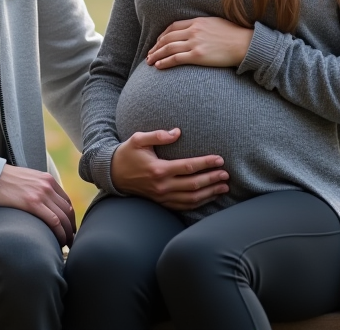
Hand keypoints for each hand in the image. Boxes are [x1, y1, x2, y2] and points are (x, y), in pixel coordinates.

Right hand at [0, 165, 75, 246]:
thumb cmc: (5, 181)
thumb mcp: (27, 179)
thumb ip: (38, 188)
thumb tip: (42, 205)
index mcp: (47, 179)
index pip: (66, 201)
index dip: (70, 217)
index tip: (69, 228)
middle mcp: (47, 185)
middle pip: (67, 210)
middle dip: (71, 227)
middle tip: (71, 239)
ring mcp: (41, 194)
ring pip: (63, 217)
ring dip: (67, 233)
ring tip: (66, 244)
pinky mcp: (32, 203)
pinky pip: (53, 221)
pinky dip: (59, 233)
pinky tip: (59, 241)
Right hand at [110, 129, 228, 210]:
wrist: (113, 174)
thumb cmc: (127, 154)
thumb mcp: (138, 140)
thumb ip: (158, 135)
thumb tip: (177, 132)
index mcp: (159, 169)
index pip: (188, 167)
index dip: (206, 163)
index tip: (219, 159)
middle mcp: (162, 186)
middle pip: (194, 184)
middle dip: (212, 179)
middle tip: (226, 174)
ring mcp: (162, 197)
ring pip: (191, 198)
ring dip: (209, 193)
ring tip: (223, 187)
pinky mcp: (162, 203)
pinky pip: (184, 206)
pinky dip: (199, 202)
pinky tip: (209, 197)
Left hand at [146, 17, 252, 69]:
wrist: (244, 44)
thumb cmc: (233, 35)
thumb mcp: (215, 23)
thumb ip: (202, 26)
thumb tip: (195, 31)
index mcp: (197, 21)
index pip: (173, 26)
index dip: (162, 35)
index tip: (158, 42)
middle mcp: (193, 31)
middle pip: (167, 38)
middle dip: (156, 46)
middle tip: (149, 54)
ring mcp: (195, 43)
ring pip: (168, 48)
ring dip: (156, 55)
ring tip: (149, 61)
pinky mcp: (198, 56)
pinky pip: (175, 59)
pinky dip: (164, 62)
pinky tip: (159, 66)